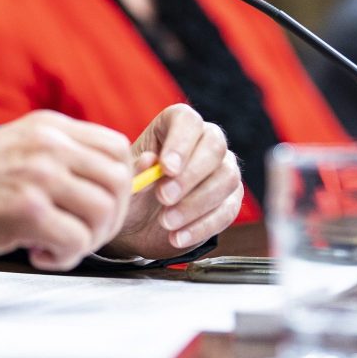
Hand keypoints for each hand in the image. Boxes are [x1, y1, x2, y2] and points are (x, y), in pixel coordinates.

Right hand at [0, 110, 131, 270]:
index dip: (117, 186)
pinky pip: (78, 242)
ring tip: (51, 245)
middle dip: (108, 219)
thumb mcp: (14, 150)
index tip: (93, 210)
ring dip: (86, 241)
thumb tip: (107, 186)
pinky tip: (36, 254)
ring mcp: (38, 175)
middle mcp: (48, 144)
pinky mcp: (26, 210)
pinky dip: (64, 258)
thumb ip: (56, 158)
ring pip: (105, 213)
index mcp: (47, 126)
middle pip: (119, 182)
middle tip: (77, 236)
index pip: (117, 148)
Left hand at [104, 104, 242, 259]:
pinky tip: (177, 237)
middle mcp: (205, 141)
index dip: (180, 143)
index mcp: (175, 125)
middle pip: (214, 146)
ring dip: (196, 204)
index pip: (188, 121)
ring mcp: (223, 170)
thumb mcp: (126, 182)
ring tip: (166, 222)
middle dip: (190, 175)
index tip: (165, 168)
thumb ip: (136, 171)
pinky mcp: (230, 200)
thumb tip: (150, 160)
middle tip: (164, 198)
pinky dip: (202, 226)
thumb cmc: (133, 191)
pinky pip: (227, 210)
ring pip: (226, 178)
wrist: (138, 224)